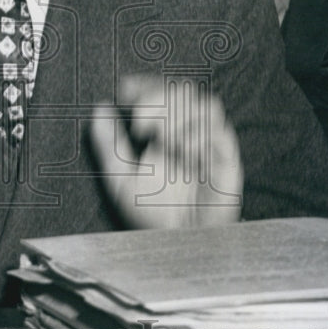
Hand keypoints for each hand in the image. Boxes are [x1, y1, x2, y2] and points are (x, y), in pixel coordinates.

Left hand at [90, 74, 242, 228]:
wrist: (179, 244)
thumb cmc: (151, 213)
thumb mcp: (119, 178)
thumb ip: (108, 143)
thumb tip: (99, 108)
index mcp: (163, 130)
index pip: (159, 89)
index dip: (143, 84)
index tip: (124, 90)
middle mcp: (188, 131)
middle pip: (182, 89)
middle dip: (158, 99)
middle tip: (140, 123)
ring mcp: (209, 143)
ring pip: (205, 103)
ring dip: (179, 117)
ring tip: (161, 141)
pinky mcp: (227, 159)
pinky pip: (220, 132)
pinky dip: (199, 136)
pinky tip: (183, 153)